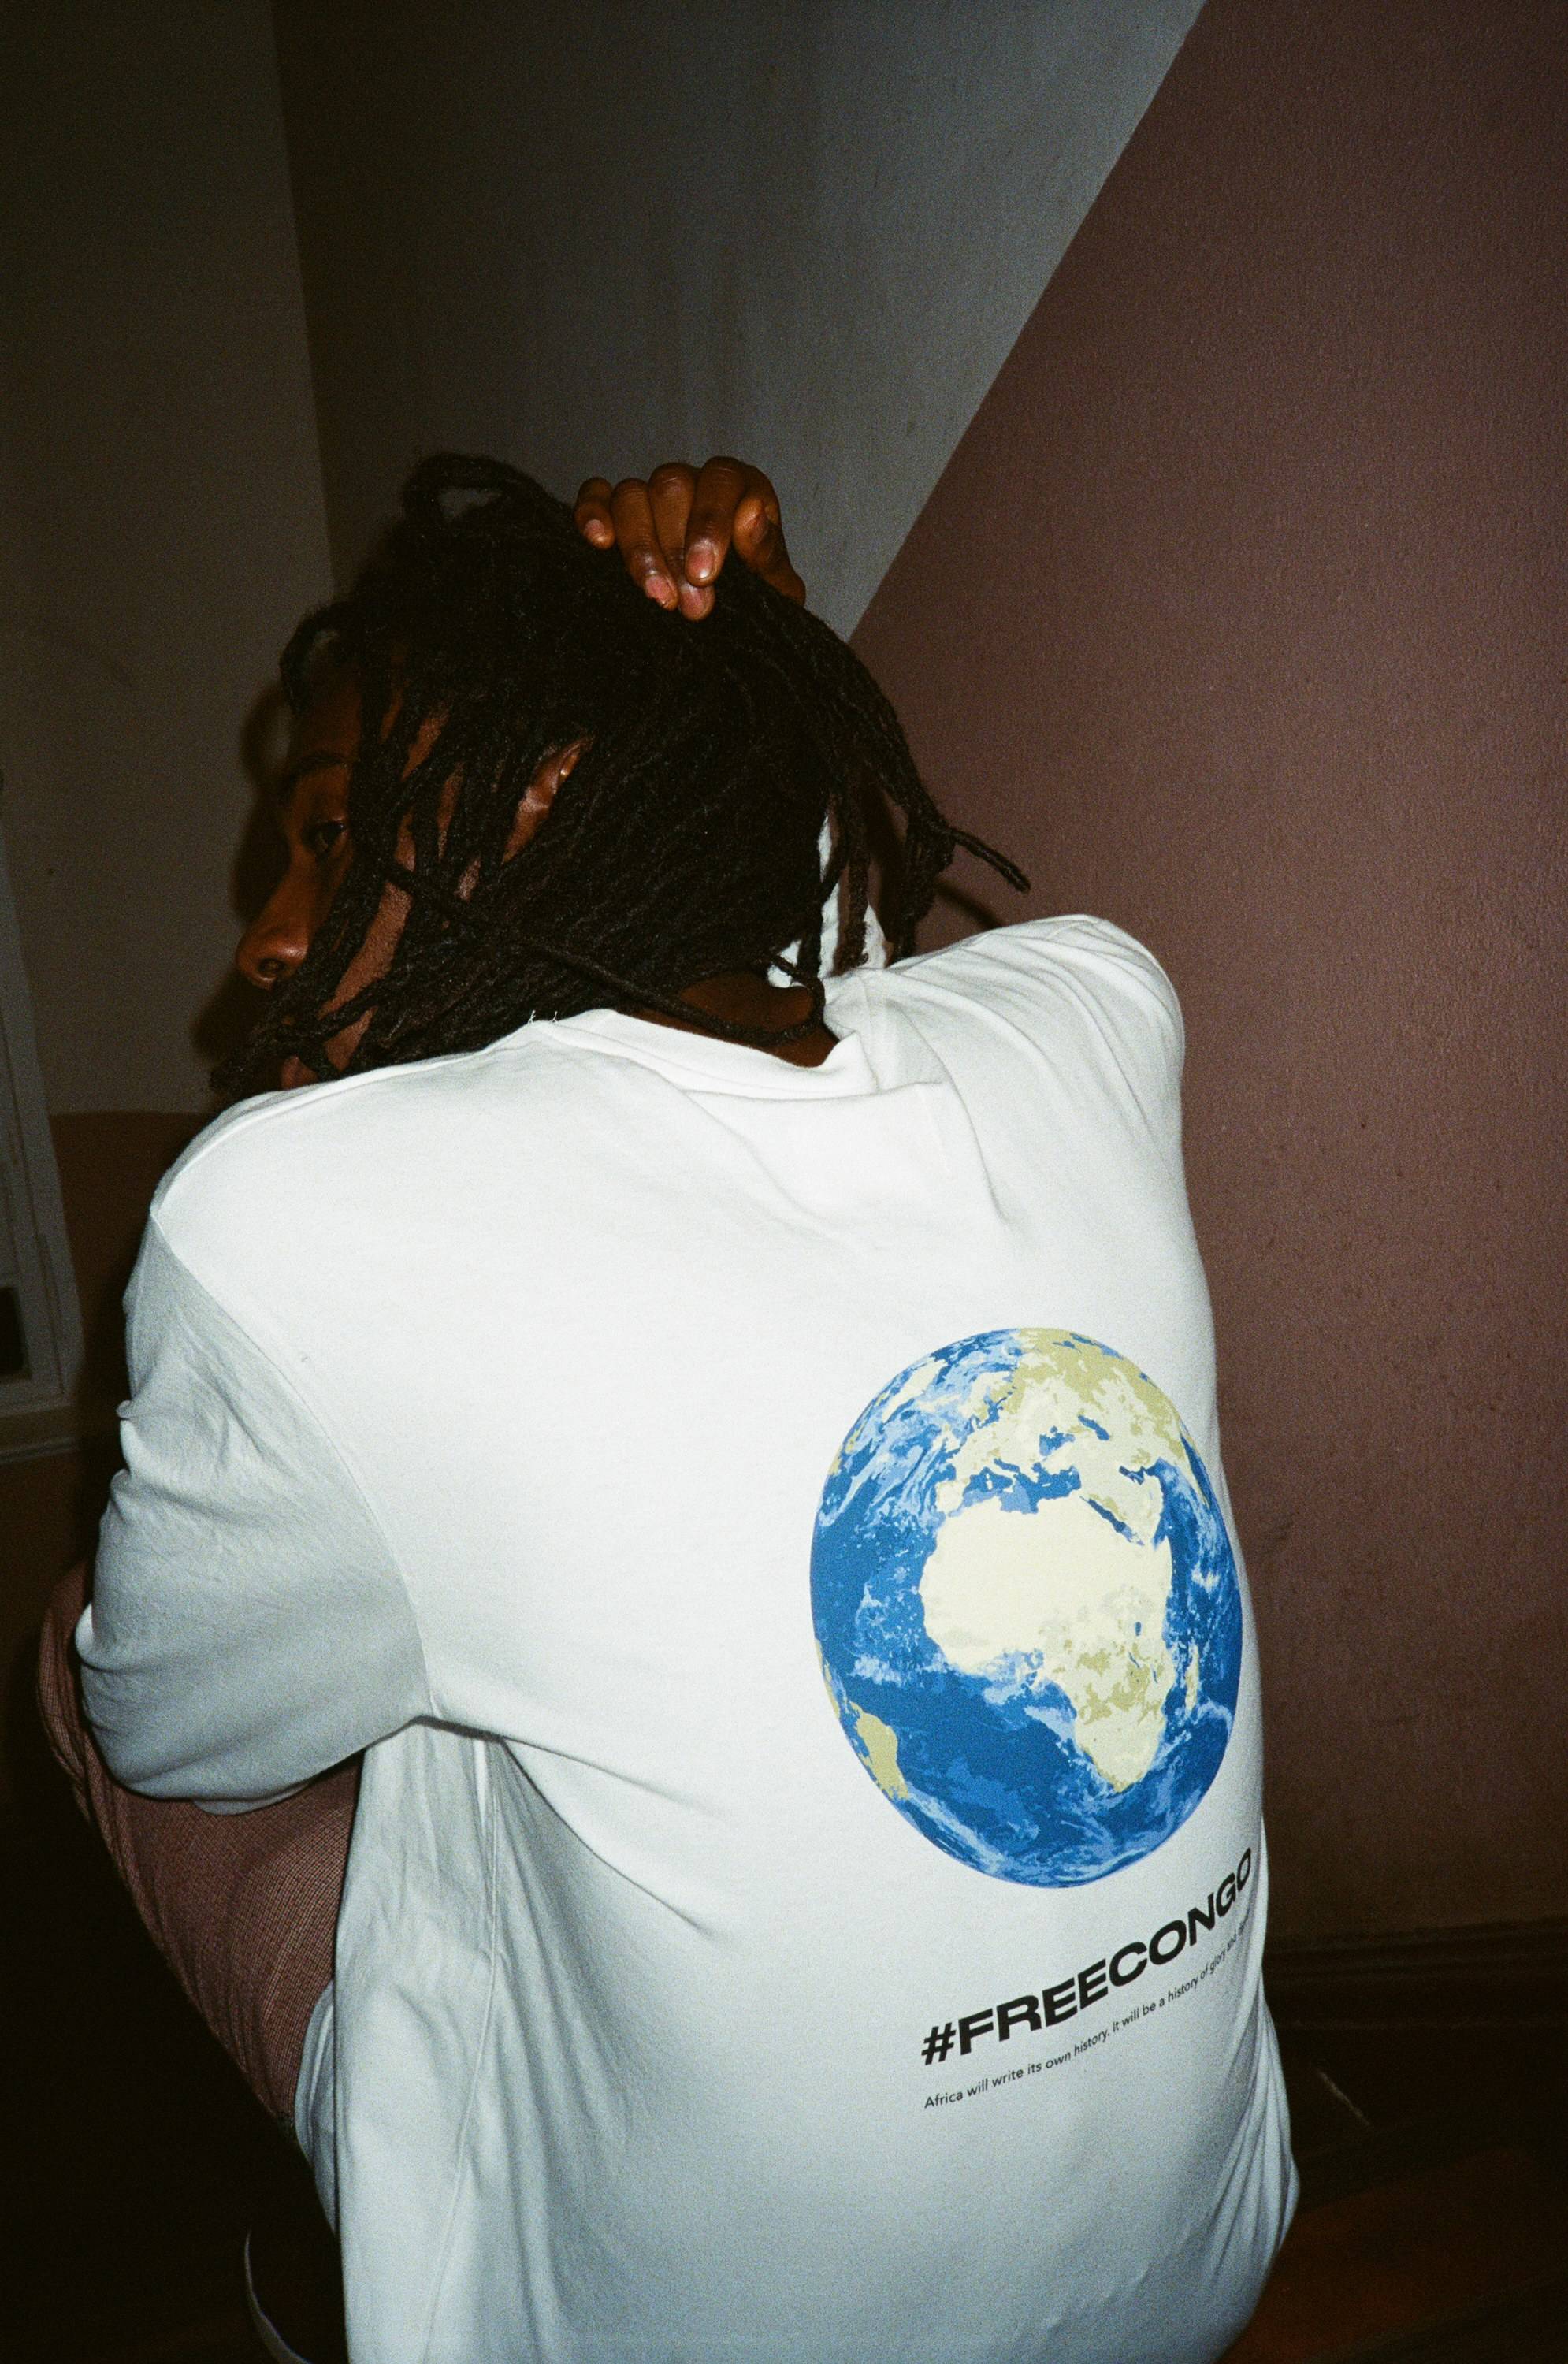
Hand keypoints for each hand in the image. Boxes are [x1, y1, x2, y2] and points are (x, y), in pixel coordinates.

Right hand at [574, 458, 804, 618]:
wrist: (732, 635)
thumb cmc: (757, 602)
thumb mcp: (775, 588)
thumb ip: (766, 552)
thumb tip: (751, 513)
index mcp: (739, 488)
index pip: (721, 481)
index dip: (709, 522)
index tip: (704, 573)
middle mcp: (693, 484)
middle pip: (671, 487)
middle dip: (675, 549)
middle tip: (691, 606)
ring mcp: (652, 496)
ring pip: (632, 495)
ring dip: (639, 547)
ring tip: (657, 597)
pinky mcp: (615, 513)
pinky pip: (596, 496)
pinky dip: (591, 512)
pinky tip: (599, 541)